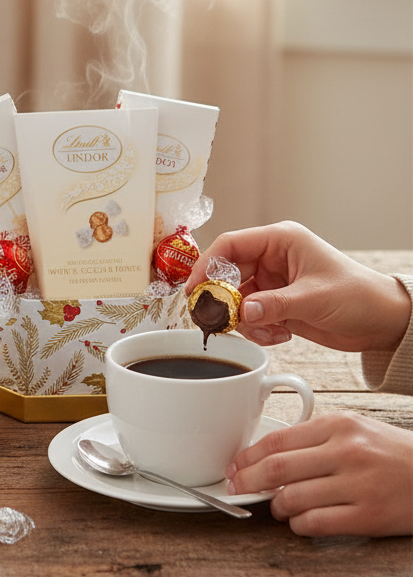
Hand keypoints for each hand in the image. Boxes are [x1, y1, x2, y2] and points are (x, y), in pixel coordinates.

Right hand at [185, 221, 409, 352]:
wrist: (383, 322)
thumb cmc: (359, 296)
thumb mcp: (315, 298)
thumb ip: (275, 304)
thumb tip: (243, 312)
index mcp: (281, 241)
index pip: (230, 245)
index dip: (207, 265)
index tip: (194, 289)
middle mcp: (272, 258)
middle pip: (227, 274)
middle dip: (223, 299)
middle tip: (217, 320)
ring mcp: (272, 282)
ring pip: (235, 299)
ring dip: (243, 320)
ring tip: (266, 331)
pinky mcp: (275, 303)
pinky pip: (249, 316)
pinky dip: (256, 329)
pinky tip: (278, 335)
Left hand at [226, 412, 412, 536]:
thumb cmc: (390, 453)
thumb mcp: (354, 429)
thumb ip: (312, 438)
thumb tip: (264, 455)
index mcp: (338, 425)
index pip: (277, 440)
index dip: (246, 457)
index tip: (233, 467)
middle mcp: (347, 451)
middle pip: (277, 468)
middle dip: (247, 481)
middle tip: (236, 489)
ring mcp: (359, 485)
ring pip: (293, 498)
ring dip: (275, 506)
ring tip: (277, 506)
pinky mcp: (370, 516)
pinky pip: (317, 523)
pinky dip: (299, 525)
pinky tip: (299, 521)